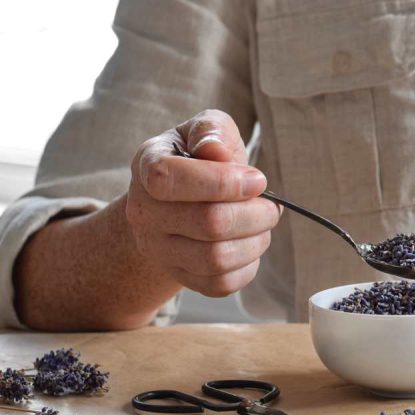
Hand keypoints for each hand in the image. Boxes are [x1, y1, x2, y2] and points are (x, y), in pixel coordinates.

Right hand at [125, 109, 279, 296]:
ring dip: (256, 241)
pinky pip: (220, 284)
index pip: (170, 180)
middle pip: (208, 223)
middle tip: (269, 205)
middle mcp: (144, 212)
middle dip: (255, 214)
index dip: (222, 182)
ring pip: (216, 258)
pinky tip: (251, 245)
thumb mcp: (205, 130)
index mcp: (147, 167)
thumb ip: (211, 131)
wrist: (180, 200)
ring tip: (263, 224)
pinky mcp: (180, 275)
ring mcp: (159, 249)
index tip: (257, 180)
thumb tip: (216, 150)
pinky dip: (249, 266)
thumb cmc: (198, 159)